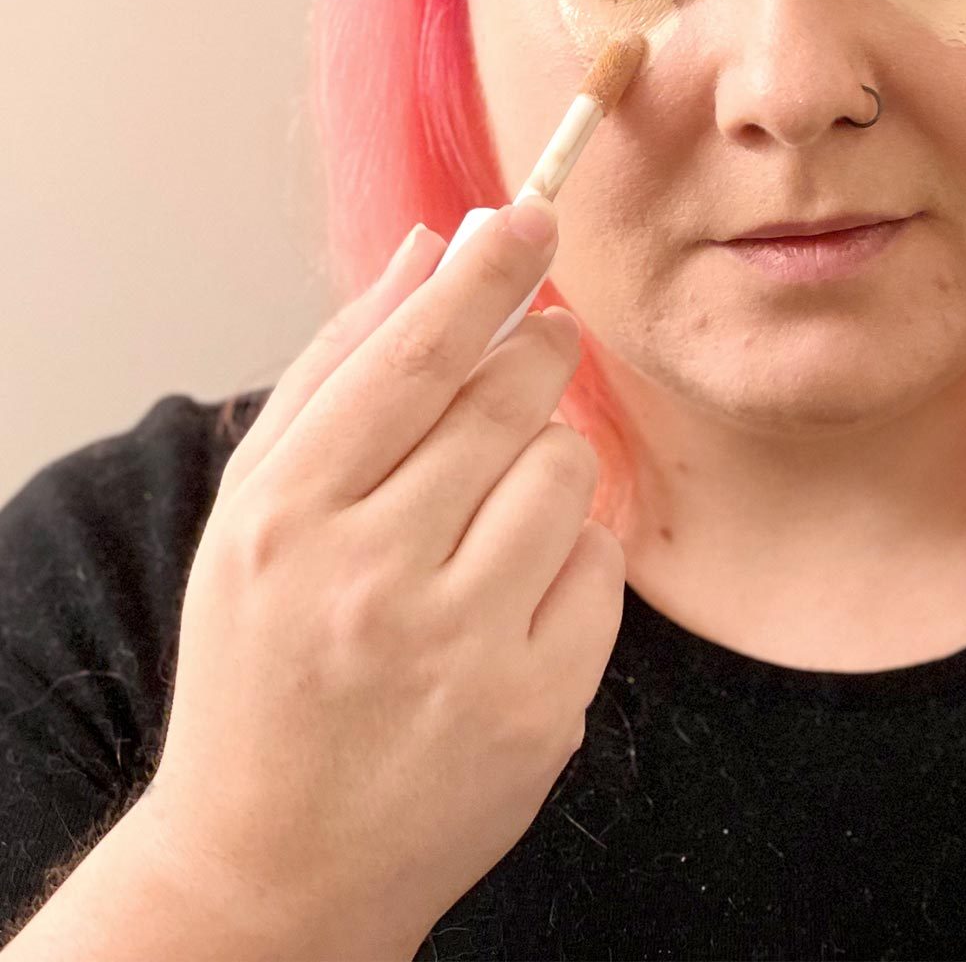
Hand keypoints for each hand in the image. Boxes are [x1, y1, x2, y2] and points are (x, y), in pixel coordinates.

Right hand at [138, 199, 624, 959]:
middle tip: (534, 349)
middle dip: (538, 353)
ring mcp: (462, 653)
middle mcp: (372, 580)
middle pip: (511, 399)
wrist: (274, 859)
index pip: (412, 357)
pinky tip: (511, 601)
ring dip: (548, 464)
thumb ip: (342, 365)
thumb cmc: (264, 656)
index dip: (487, 272)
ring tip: (490, 511)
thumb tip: (432, 246)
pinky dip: (571, 560)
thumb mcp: (259, 508)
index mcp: (289, 515)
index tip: (535, 210)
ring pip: (570, 472)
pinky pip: (602, 567)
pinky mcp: (539, 711)